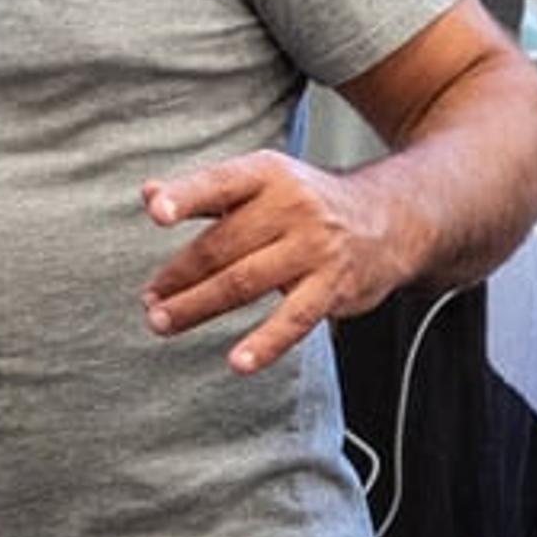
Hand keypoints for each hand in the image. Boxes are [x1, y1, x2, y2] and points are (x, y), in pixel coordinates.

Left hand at [140, 151, 408, 374]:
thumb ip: (205, 192)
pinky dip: (265, 343)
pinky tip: (238, 362)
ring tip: (163, 322)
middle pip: (222, 245)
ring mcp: (315, 247)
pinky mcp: (333, 286)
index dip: (186, 197)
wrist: (388, 220)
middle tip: (148, 301)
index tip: (155, 211)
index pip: (220, 184)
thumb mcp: (261, 182)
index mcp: (267, 174)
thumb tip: (147, 192)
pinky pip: (294, 320)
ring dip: (198, 306)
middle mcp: (292, 206)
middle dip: (178, 276)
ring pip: (245, 282)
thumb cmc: (306, 204)